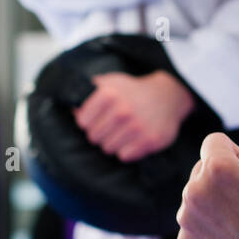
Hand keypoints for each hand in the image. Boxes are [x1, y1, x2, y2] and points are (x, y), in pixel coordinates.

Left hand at [73, 71, 195, 162]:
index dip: (87, 121)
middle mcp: (123, 110)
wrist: (168, 96)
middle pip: (94, 137)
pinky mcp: (150, 140)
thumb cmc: (133, 91)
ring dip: (113, 143)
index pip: (82, 122)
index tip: (95, 118)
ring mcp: (138, 127)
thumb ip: (87, 92)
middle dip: (100, 133)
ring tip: (123, 132)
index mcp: (109, 94)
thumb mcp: (110, 82)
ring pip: (108, 149)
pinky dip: (127, 150)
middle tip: (111, 126)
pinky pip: (125, 156)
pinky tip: (134, 138)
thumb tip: (70, 109)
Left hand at [176, 133, 238, 238]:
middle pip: (202, 169)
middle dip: (221, 177)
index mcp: (218, 168)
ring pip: (197, 196)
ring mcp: (187, 219)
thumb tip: (220, 161)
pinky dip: (210, 226)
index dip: (236, 154)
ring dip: (214, 201)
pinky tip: (233, 237)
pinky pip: (195, 222)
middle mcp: (194, 191)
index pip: (214, 142)